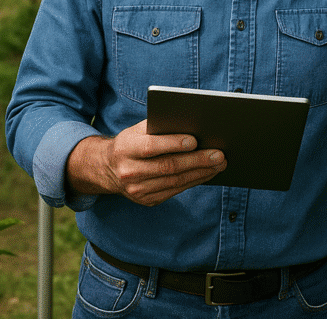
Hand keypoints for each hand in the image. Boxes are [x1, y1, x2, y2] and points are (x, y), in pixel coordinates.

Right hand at [66, 120, 226, 205]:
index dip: (172, 143)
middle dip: (197, 161)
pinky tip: (207, 173)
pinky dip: (193, 181)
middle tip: (219, 154)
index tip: (194, 140)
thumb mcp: (137, 129)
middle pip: (167, 167)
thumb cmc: (131, 141)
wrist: (107, 168)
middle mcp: (129, 172)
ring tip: (219, 164)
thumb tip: (192, 124)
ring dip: (201, 173)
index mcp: (125, 148)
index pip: (151, 147)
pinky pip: (174, 191)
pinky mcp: (146, 200)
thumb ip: (159, 126)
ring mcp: (137, 190)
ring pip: (174, 182)